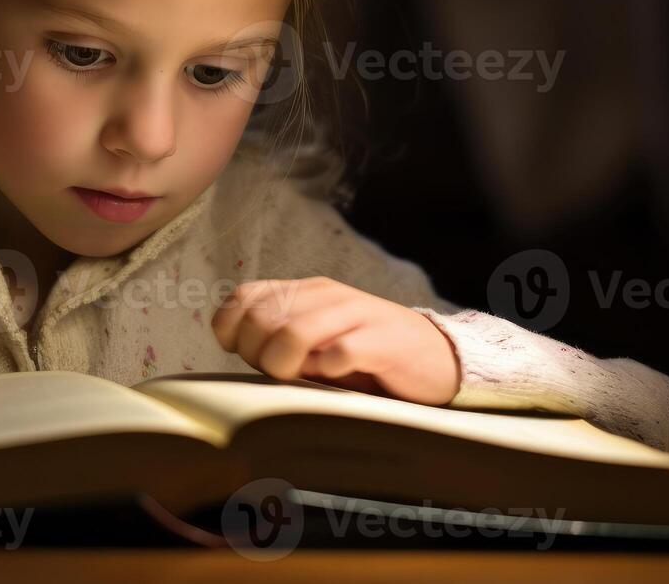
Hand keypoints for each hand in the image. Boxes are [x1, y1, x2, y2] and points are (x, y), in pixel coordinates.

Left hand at [210, 276, 458, 404]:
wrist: (436, 357)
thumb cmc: (364, 356)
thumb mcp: (314, 341)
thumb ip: (277, 338)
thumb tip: (238, 347)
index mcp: (304, 292)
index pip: (243, 297)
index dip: (231, 330)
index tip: (244, 355)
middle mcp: (326, 295)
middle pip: (261, 318)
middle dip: (258, 354)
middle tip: (279, 372)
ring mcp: (356, 314)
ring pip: (294, 332)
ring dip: (286, 362)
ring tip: (302, 375)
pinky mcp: (382, 341)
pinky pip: (341, 352)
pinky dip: (328, 369)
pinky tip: (336, 374)